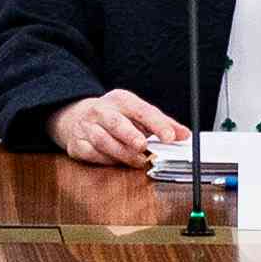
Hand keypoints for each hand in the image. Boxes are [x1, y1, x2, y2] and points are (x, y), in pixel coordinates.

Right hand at [51, 90, 188, 169]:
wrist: (75, 117)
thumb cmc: (114, 117)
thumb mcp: (137, 114)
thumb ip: (162, 124)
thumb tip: (185, 135)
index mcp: (120, 100)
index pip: (141, 109)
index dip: (156, 123)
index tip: (170, 136)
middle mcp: (101, 111)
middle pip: (115, 121)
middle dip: (130, 134)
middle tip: (143, 146)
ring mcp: (87, 127)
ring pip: (103, 140)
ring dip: (122, 153)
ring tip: (138, 161)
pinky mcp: (77, 144)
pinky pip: (91, 154)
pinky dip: (105, 160)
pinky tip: (116, 161)